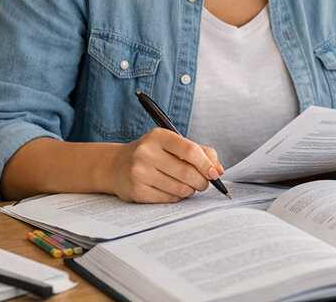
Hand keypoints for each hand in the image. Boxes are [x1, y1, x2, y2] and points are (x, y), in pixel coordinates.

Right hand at [107, 129, 224, 202]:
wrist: (116, 165)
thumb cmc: (153, 154)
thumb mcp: (173, 144)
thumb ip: (200, 152)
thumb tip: (219, 170)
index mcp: (159, 136)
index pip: (190, 151)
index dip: (207, 165)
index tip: (215, 174)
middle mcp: (146, 152)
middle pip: (187, 173)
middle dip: (202, 182)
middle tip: (204, 184)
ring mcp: (138, 172)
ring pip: (179, 188)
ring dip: (190, 190)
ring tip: (188, 186)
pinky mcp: (135, 191)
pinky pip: (168, 199)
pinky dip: (177, 197)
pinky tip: (172, 191)